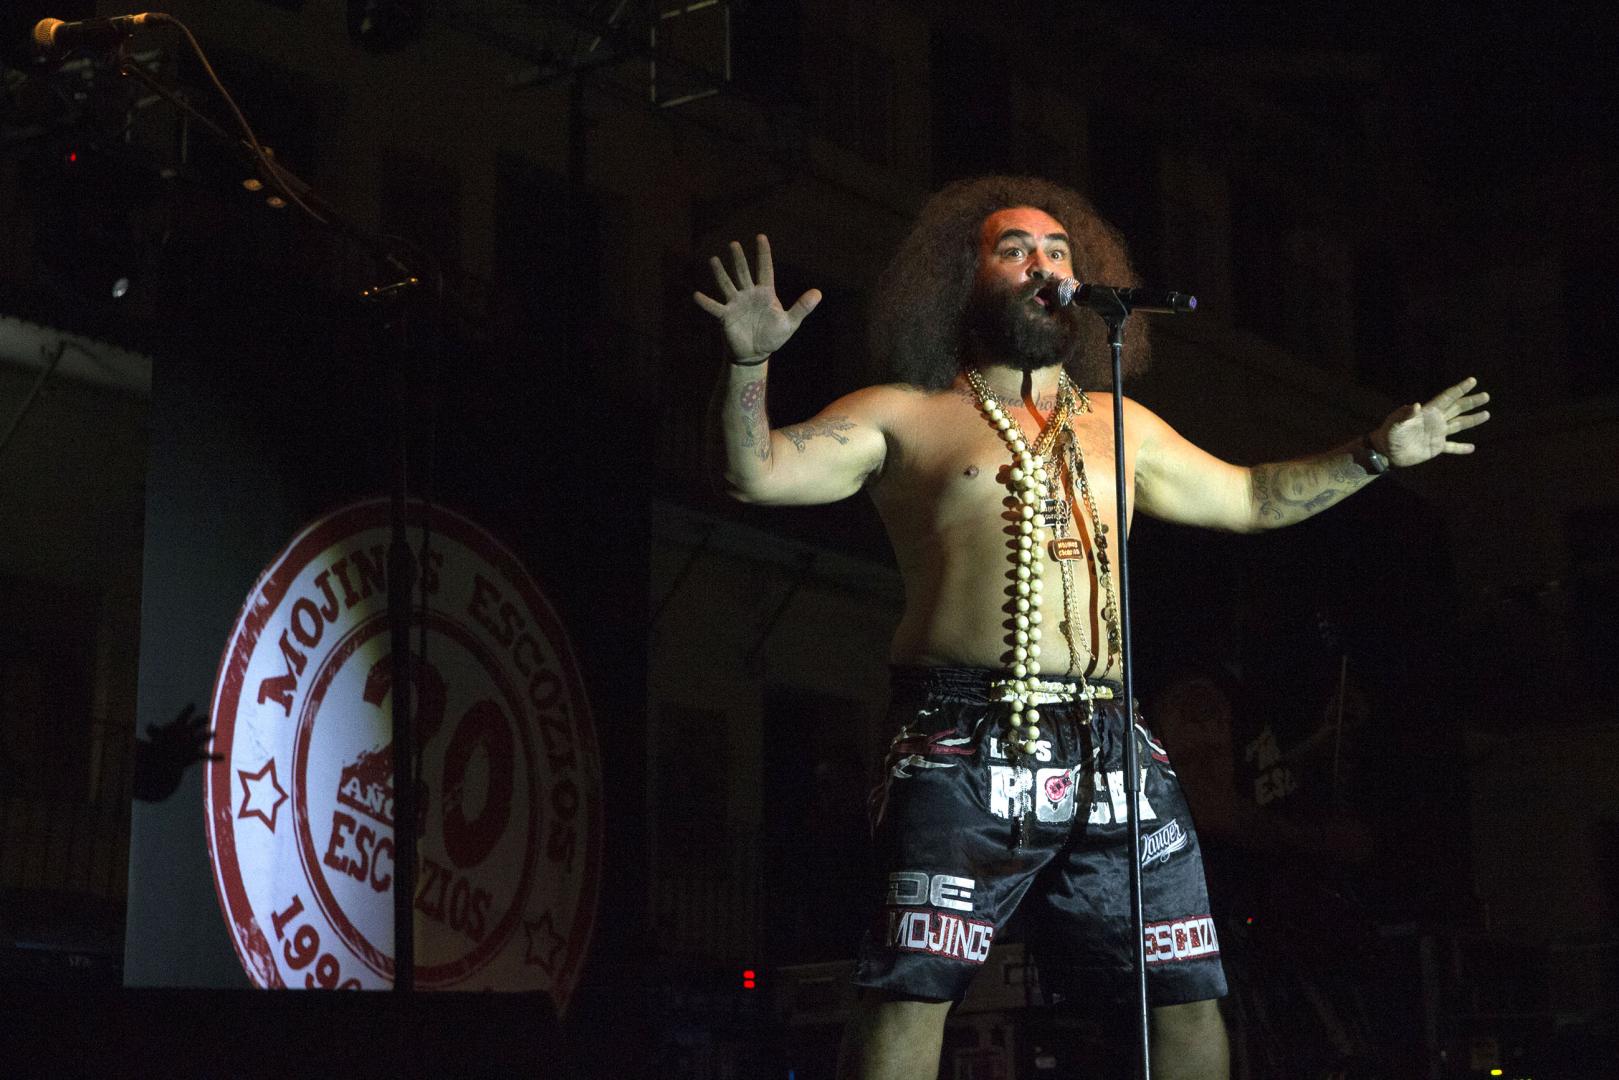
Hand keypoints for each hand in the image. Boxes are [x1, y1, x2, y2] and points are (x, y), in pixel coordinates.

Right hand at [693, 234, 821, 361]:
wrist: (755, 353)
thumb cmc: (772, 336)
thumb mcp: (790, 323)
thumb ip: (802, 307)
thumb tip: (818, 293)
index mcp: (765, 293)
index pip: (765, 269)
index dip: (763, 253)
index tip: (760, 236)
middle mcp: (748, 294)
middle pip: (743, 272)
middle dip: (738, 259)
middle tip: (734, 244)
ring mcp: (735, 304)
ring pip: (727, 285)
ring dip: (720, 273)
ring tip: (713, 260)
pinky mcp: (726, 317)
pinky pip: (714, 307)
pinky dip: (706, 302)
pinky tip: (697, 295)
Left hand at [1373, 376, 1490, 466]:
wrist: (1386, 452)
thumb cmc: (1389, 434)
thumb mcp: (1395, 423)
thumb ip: (1405, 414)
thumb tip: (1415, 405)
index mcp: (1428, 412)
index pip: (1447, 397)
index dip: (1459, 389)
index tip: (1472, 381)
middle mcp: (1435, 421)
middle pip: (1457, 408)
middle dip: (1471, 402)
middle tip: (1486, 396)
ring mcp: (1437, 434)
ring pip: (1459, 425)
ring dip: (1472, 420)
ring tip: (1486, 414)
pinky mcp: (1435, 447)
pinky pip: (1452, 447)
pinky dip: (1461, 448)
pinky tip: (1472, 448)